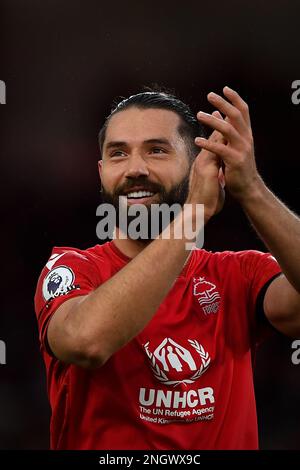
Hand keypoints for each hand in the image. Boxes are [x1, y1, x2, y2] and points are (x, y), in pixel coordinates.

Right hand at [186, 111, 225, 221]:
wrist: (197, 213)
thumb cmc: (205, 203)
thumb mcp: (212, 186)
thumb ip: (214, 178)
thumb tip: (218, 177)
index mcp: (204, 165)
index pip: (212, 145)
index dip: (219, 133)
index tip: (223, 122)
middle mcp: (202, 161)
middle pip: (212, 139)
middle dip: (218, 125)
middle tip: (222, 110)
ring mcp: (203, 164)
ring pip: (212, 142)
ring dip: (218, 128)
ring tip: (223, 115)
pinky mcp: (207, 169)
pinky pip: (214, 151)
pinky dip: (219, 140)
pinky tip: (226, 132)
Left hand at [196, 86, 259, 202]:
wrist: (247, 187)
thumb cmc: (238, 165)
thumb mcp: (234, 145)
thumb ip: (228, 129)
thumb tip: (219, 113)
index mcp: (246, 134)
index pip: (243, 111)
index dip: (235, 98)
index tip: (225, 88)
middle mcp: (246, 139)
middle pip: (235, 116)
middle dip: (223, 103)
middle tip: (210, 95)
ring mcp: (241, 149)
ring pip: (228, 130)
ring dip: (213, 121)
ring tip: (200, 114)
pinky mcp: (234, 161)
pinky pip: (220, 150)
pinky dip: (208, 144)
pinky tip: (197, 140)